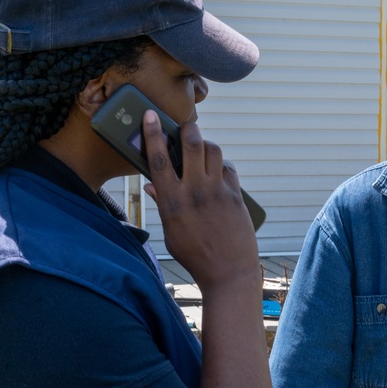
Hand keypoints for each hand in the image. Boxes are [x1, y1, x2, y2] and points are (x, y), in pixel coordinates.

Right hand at [141, 111, 258, 290]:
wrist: (228, 272)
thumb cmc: (195, 255)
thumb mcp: (171, 232)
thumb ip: (163, 204)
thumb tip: (152, 184)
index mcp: (172, 202)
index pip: (158, 159)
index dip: (153, 133)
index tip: (150, 115)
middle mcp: (195, 192)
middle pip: (192, 144)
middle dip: (188, 128)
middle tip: (185, 126)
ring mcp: (217, 192)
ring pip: (213, 150)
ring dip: (205, 145)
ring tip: (201, 152)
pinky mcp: (236, 195)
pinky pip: (228, 168)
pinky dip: (221, 166)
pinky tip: (217, 174)